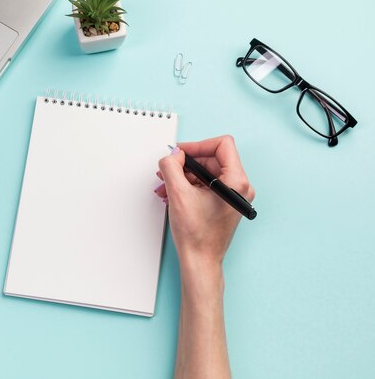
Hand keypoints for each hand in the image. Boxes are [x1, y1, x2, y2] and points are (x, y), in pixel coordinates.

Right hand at [155, 135, 253, 271]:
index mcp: (236, 181)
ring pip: (206, 172)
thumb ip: (172, 166)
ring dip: (183, 176)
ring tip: (166, 186)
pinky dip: (188, 186)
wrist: (200, 260)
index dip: (197, 145)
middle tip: (168, 170)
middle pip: (212, 158)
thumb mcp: (178, 193)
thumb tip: (173, 155)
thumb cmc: (197, 235)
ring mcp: (232, 195)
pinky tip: (172, 194)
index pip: (221, 144)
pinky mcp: (224, 203)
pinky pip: (205, 184)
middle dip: (186, 163)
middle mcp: (239, 186)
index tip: (180, 153)